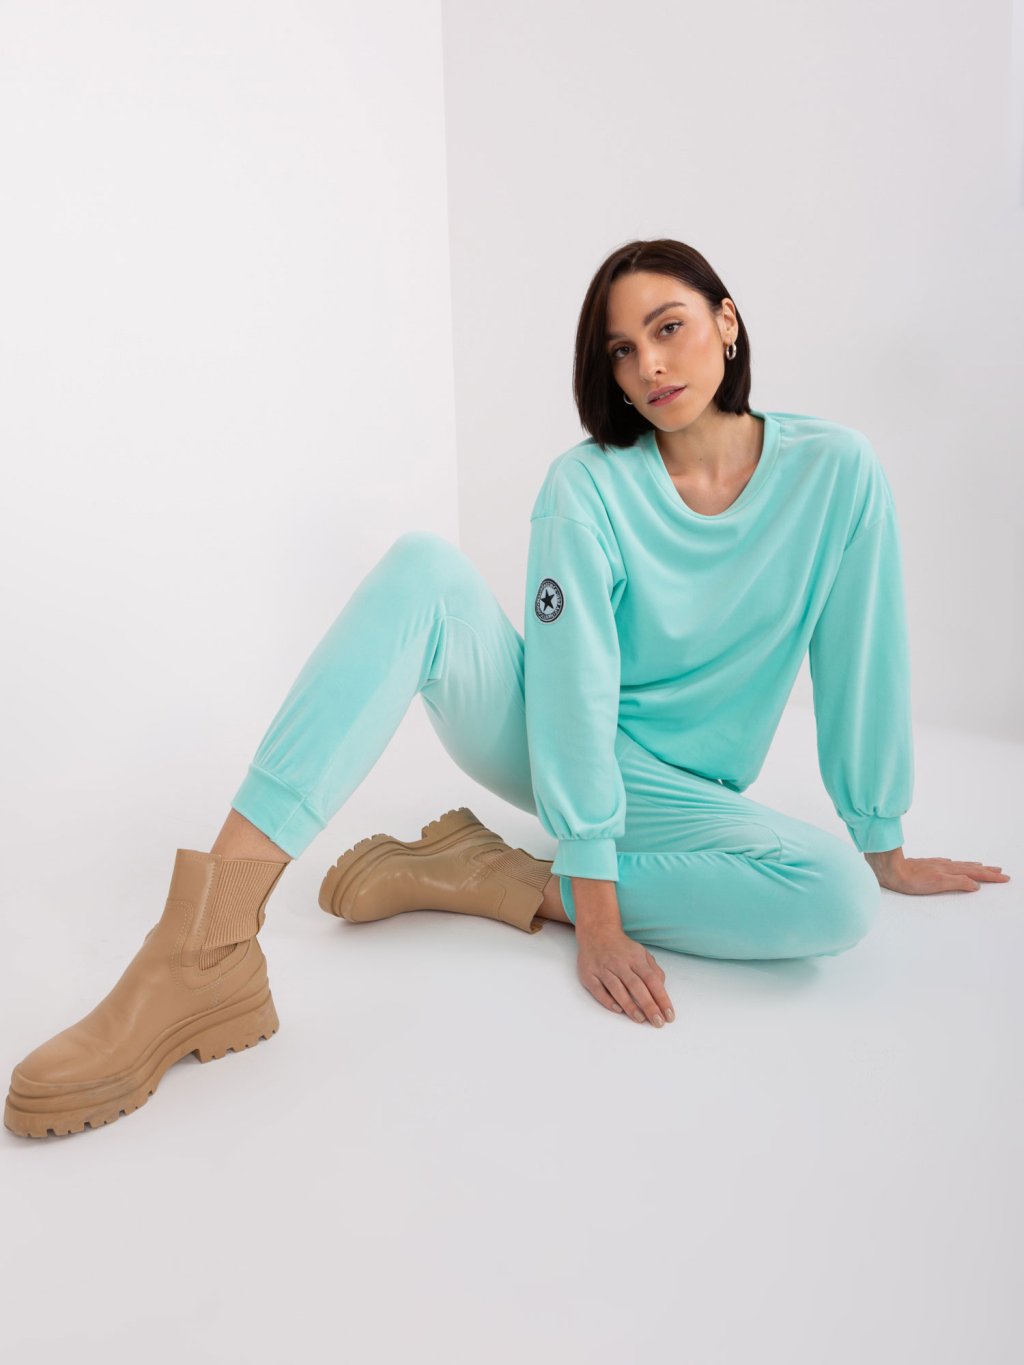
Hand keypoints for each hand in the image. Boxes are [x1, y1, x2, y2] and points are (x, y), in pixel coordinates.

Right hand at [576, 922, 674, 1025]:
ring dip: (630, 1005)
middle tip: (658, 1022)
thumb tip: (662, 988)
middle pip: (636, 986)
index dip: (661, 998)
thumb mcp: (642, 953)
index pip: (652, 980)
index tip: (669, 1015)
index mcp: (636, 958)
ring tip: (640, 1019)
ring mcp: (603, 968)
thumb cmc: (622, 947)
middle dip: (649, 1005)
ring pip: (617, 989)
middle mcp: (620, 963)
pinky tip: (618, 1009)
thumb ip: (654, 970)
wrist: (596, 932)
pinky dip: (608, 1000)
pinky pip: (598, 990)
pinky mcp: (589, 974)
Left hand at [864, 846, 1010, 894]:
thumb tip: (975, 885)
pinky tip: (955, 864)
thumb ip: (957, 883)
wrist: (890, 869)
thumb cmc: (911, 880)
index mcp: (949, 871)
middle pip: (970, 868)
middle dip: (986, 871)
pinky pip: (948, 864)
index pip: (975, 873)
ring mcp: (936, 865)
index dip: (990, 876)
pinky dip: (957, 865)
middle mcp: (945, 866)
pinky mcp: (926, 865)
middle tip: (1001, 872)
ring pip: (960, 865)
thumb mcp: (937, 884)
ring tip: (984, 866)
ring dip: (974, 866)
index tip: (1004, 877)